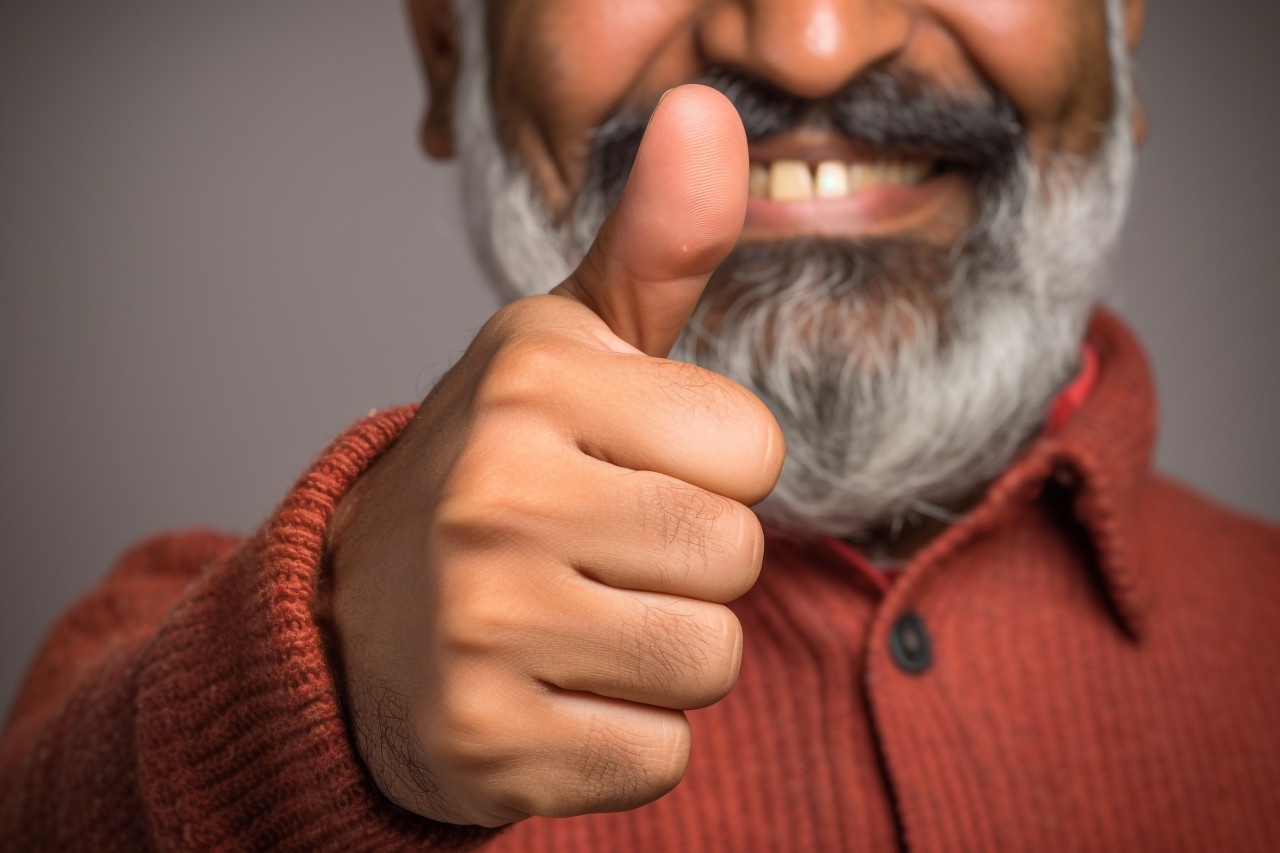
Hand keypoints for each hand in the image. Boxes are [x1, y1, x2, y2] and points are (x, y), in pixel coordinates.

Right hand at [326, 85, 784, 826]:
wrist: (357, 617)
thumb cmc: (504, 471)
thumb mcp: (570, 350)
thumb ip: (656, 243)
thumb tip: (714, 112)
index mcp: (532, 377)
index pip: (754, 449)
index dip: (709, 469)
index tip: (628, 470)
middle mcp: (496, 491)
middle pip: (735, 557)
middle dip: (688, 565)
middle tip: (595, 555)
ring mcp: (480, 625)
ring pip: (705, 660)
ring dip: (662, 653)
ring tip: (575, 622)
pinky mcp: (482, 743)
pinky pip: (657, 756)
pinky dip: (622, 735)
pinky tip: (549, 693)